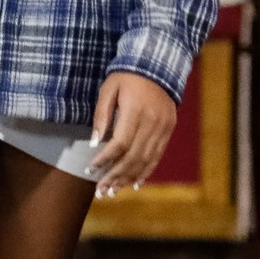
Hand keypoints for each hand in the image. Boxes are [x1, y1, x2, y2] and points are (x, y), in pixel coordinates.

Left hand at [87, 72, 177, 198]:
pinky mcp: (168, 130)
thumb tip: (94, 143)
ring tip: (113, 192)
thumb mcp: (108, 90)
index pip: (120, 143)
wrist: (156, 67)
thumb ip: (101, 116)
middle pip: (133, 157)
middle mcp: (152, 122)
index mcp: (136, 110)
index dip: (105, 159)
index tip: (90, 170)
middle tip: (101, 191)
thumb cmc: (126, 77)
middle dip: (115, 176)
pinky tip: (134, 184)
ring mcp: (163, 127)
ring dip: (128, 178)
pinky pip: (157, 156)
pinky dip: (145, 172)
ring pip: (145, 160)